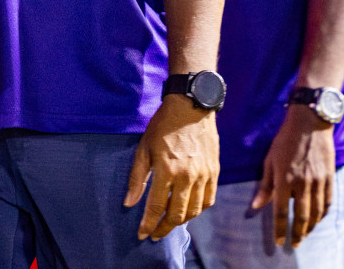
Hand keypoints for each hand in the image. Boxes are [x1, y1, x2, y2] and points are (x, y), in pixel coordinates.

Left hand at [124, 96, 218, 240]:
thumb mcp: (143, 148)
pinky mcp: (214, 172)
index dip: (148, 224)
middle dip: (164, 228)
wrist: (191, 107)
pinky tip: (189, 211)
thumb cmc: (162, 126)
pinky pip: (208, 200)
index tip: (142, 235)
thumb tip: (129, 203)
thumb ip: (136, 178)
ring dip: (181, 221)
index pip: (155, 207)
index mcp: (166, 170)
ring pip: (194, 211)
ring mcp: (203, 176)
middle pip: (176, 214)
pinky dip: (198, 210)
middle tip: (155, 234)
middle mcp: (187, 177)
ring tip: (169, 223)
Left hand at [251, 105, 334, 247]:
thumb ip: (265, 185)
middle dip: (297, 233)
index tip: (279, 241)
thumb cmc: (284, 141)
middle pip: (301, 216)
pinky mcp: (329, 178)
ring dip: (310, 227)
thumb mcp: (269, 160)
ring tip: (304, 235)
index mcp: (285, 179)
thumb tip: (256, 206)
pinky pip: (328, 203)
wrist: (310, 124)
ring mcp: (318, 181)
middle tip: (294, 244)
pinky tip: (317, 220)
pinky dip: (322, 215)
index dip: (280, 228)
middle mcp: (303, 183)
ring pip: (316, 213)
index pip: (281, 211)